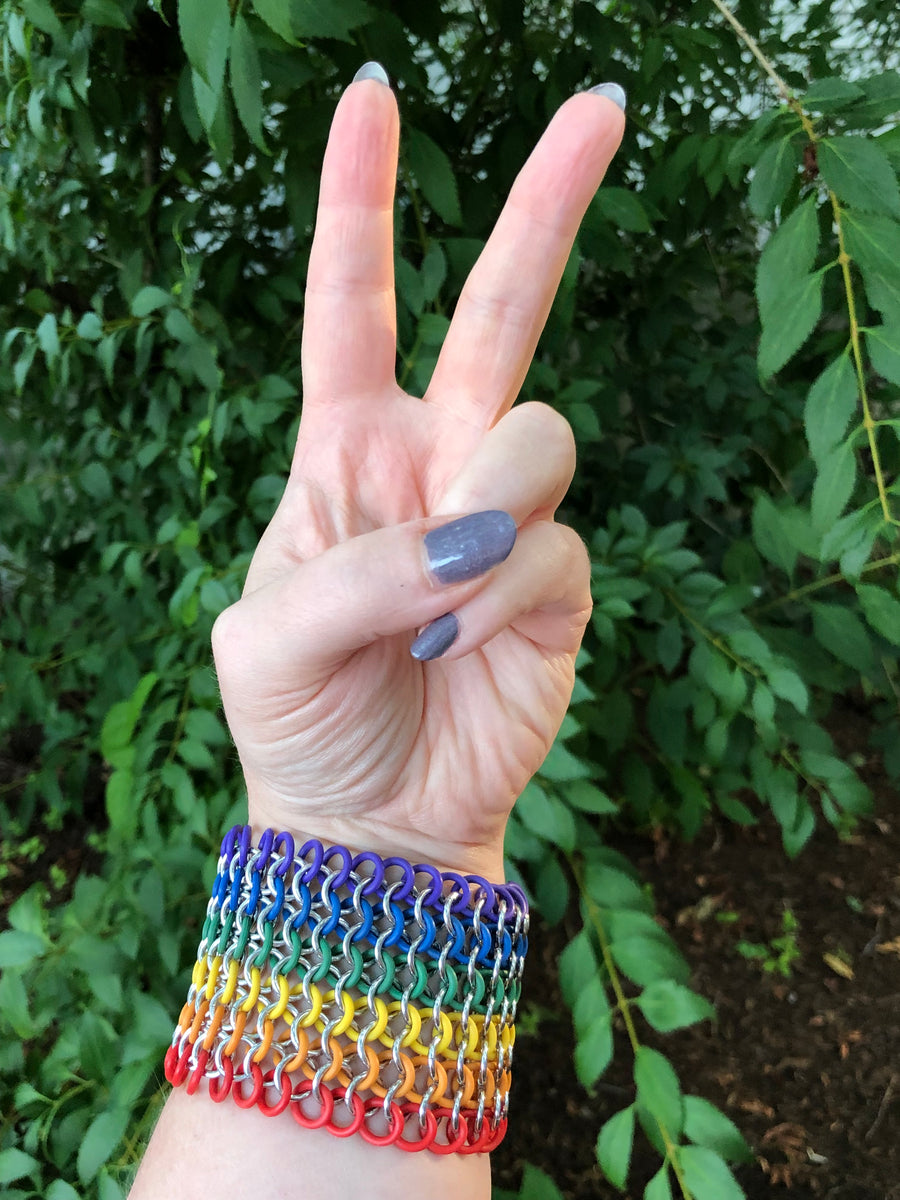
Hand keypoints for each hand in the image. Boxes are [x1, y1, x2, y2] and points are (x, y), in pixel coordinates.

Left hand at [211, 69, 624, 879]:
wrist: (369, 818)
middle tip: (601, 107)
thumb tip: (474, 533)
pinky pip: (550, 548)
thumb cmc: (301, 718)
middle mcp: (433, 465)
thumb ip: (356, 567)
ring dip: (489, 506)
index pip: (353, 306)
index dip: (358, 204)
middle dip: (544, 209)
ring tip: (433, 598)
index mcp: (344, 450)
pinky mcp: (555, 585)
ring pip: (541, 434)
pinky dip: (496, 597)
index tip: (372, 99)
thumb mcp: (267, 639)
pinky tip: (451, 645)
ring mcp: (500, 521)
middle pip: (499, 311)